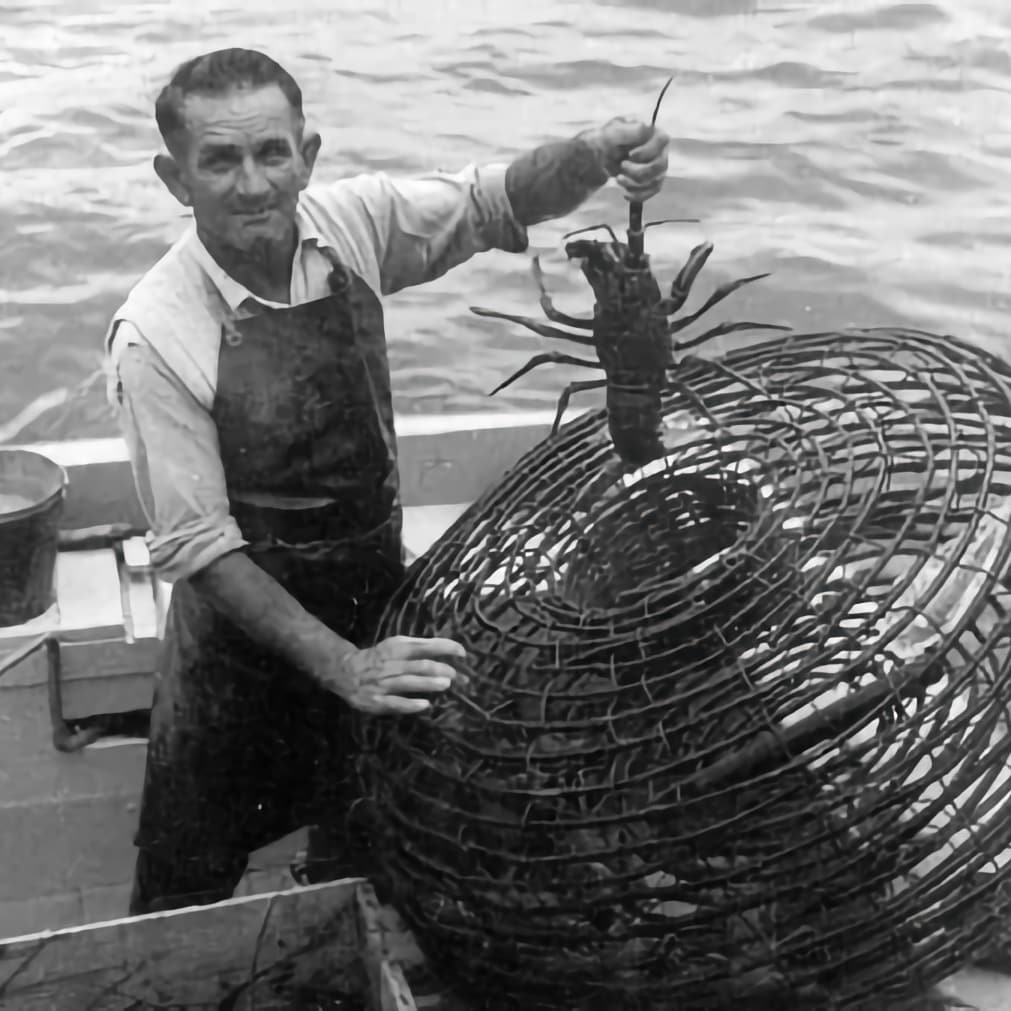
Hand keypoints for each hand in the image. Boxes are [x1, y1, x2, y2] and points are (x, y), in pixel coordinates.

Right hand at [330, 635, 468, 715]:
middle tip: (458, 675)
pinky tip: (425, 705)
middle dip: (441, 669)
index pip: (425, 645)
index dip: (445, 647)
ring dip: (429, 684)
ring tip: (446, 685)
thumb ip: (419, 647)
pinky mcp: (376, 701)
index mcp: (397, 647)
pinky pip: (395, 703)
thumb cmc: (379, 657)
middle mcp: (391, 664)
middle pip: (420, 665)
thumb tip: (449, 649)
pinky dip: (410, 704)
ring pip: (409, 682)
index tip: (462, 652)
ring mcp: (383, 683)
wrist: (345, 671)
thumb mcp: (395, 645)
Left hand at [589, 115, 669, 201]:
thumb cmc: (609, 138)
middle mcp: (660, 150)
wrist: (602, 155)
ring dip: (634, 184)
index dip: (647, 151)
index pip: (663, 140)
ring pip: (655, 181)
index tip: (630, 154)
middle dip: (638, 171)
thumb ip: (628, 129)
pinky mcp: (653, 181)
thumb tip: (647, 127)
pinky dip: (637, 195)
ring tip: (618, 179)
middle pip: (660, 165)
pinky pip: (651, 192)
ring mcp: (658, 167)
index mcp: (653, 132)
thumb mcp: (612, 131)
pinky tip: (625, 193)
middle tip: (622, 166)